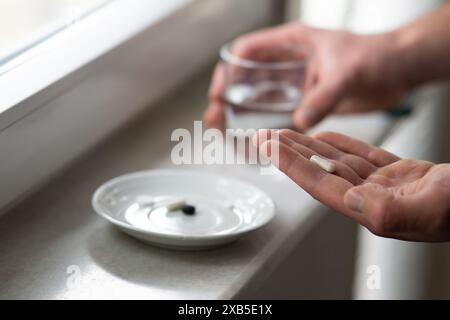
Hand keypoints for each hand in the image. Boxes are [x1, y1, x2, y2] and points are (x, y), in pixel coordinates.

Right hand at [204, 23, 407, 129]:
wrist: (400, 69)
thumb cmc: (377, 56)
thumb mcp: (346, 72)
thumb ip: (323, 97)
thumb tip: (300, 121)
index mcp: (293, 43)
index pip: (248, 51)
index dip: (229, 71)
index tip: (217, 92)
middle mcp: (291, 63)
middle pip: (248, 77)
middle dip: (229, 96)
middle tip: (216, 117)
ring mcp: (298, 82)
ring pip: (261, 96)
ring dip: (243, 112)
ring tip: (227, 131)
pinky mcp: (309, 100)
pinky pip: (281, 112)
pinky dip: (267, 123)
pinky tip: (258, 136)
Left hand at [254, 129, 449, 241]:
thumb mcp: (431, 208)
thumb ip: (390, 210)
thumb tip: (353, 202)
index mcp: (374, 210)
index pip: (321, 185)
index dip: (291, 166)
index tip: (268, 149)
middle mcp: (374, 200)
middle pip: (322, 172)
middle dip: (292, 154)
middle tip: (265, 137)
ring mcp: (387, 187)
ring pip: (338, 163)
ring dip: (310, 147)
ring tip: (285, 133)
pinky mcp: (401, 175)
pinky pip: (363, 157)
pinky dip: (342, 146)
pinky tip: (324, 138)